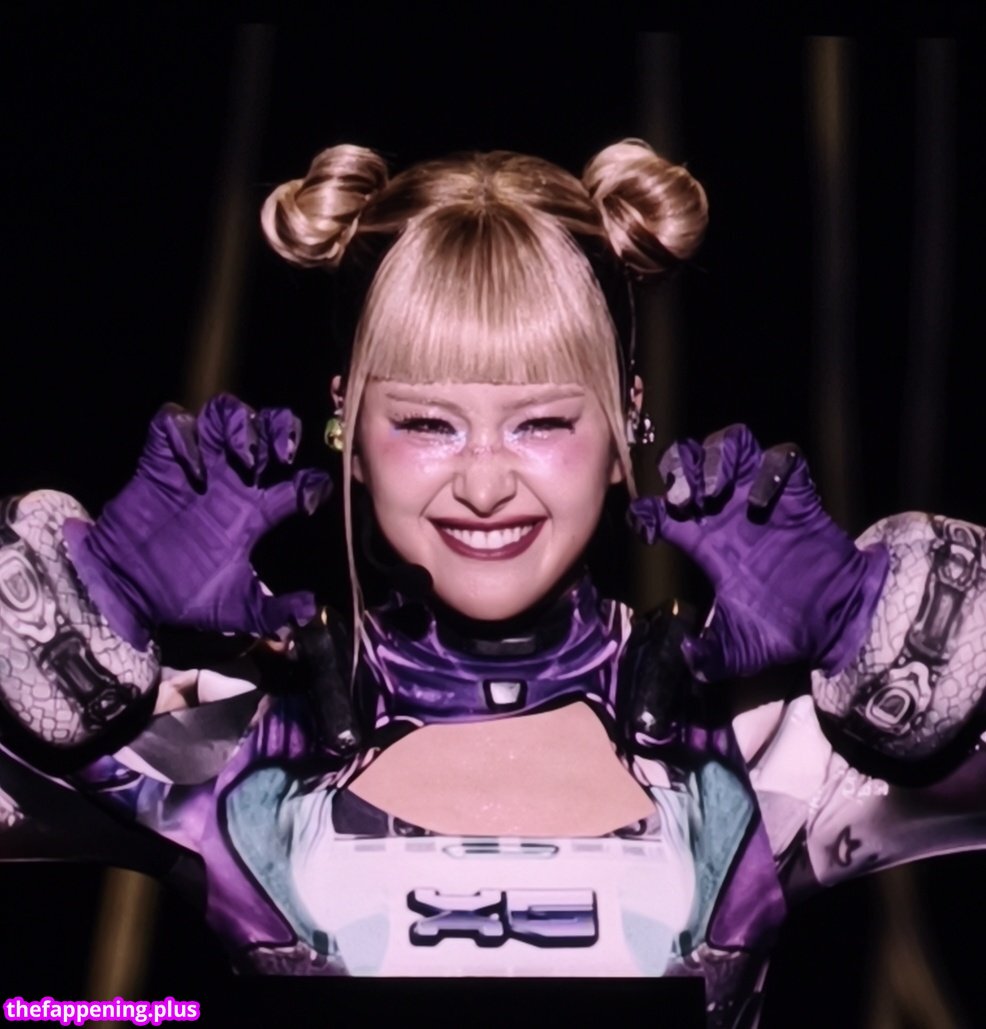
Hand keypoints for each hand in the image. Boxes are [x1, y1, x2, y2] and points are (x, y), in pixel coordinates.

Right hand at [64, 395, 332, 647]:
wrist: (127, 594)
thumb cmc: (183, 596)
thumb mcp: (237, 609)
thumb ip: (274, 612)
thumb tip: (311, 611)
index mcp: (256, 511)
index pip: (298, 480)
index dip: (312, 481)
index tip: (310, 492)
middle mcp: (231, 481)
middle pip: (268, 430)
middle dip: (281, 429)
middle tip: (283, 454)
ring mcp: (196, 466)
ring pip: (225, 414)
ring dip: (239, 424)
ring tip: (243, 454)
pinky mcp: (158, 462)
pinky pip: (172, 424)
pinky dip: (185, 435)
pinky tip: (192, 467)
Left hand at [629, 424, 887, 680]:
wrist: (837, 622)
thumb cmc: (784, 629)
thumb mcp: (739, 649)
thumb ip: (710, 655)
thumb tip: (686, 658)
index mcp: (704, 542)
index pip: (659, 510)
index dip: (646, 511)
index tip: (648, 526)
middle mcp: (725, 512)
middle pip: (687, 462)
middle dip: (678, 470)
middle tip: (684, 501)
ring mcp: (760, 497)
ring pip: (728, 446)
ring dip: (716, 460)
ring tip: (714, 492)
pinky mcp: (799, 494)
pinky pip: (782, 458)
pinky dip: (768, 469)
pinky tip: (761, 501)